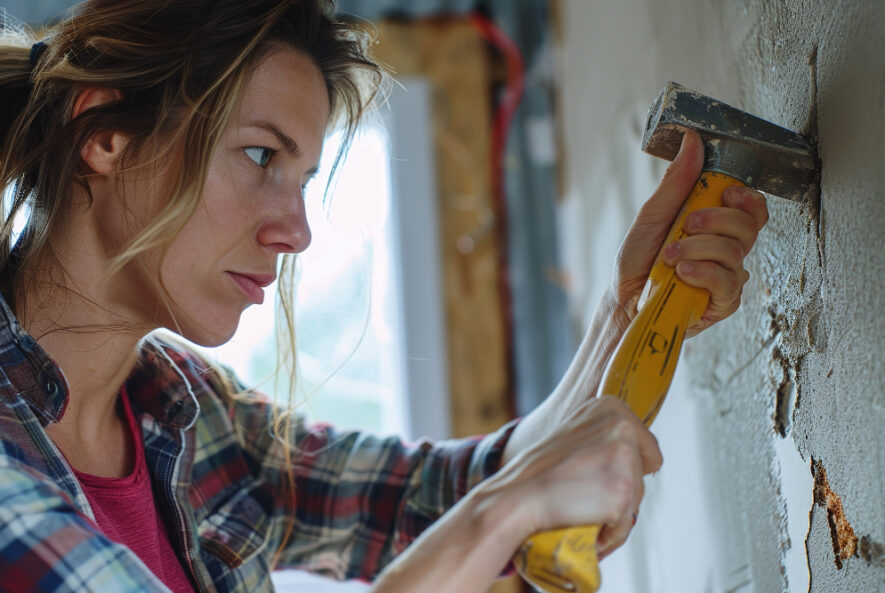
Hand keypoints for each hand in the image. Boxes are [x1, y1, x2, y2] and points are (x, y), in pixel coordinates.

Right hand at [490, 396, 662, 558]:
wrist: (517, 496)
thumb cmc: (540, 472)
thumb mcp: (577, 434)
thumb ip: (608, 437)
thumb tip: (640, 456)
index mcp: (611, 407)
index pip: (648, 450)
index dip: (624, 471)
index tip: (595, 472)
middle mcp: (622, 425)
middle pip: (643, 477)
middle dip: (617, 492)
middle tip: (583, 490)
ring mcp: (624, 457)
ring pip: (636, 501)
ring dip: (612, 513)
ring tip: (581, 504)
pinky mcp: (623, 490)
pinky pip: (626, 524)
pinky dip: (607, 532)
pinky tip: (583, 519)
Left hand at [613, 130, 768, 335]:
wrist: (622, 301)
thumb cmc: (637, 261)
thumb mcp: (653, 215)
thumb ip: (676, 182)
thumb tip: (693, 141)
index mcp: (715, 226)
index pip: (751, 207)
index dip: (746, 197)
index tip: (725, 193)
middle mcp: (727, 250)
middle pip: (750, 225)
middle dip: (716, 220)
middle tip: (687, 224)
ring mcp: (728, 276)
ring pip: (736, 252)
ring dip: (697, 248)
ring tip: (669, 255)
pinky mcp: (723, 302)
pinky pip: (728, 281)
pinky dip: (702, 272)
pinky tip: (681, 273)